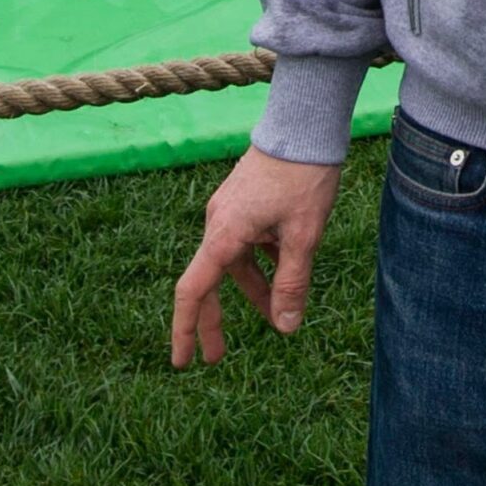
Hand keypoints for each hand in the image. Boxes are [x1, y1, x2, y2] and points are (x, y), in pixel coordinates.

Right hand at [171, 143, 342, 368]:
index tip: (181, 362)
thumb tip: (286, 327)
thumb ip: (292, 282)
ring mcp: (230, 210)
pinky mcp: (243, 200)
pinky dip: (261, 261)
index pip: (193, 291)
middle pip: (210, 281)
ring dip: (251, 289)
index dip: (185, 329)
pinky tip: (284, 268)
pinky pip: (246, 241)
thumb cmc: (303, 176)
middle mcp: (218, 222)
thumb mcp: (303, 235)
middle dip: (214, 320)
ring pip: (234, 261)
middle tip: (217, 358)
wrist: (304, 123)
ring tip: (274, 314)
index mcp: (224, 234)